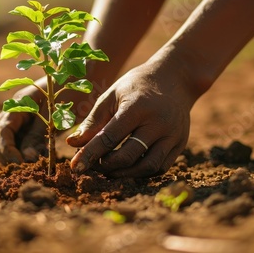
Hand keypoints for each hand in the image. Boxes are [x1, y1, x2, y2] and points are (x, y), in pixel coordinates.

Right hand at [0, 76, 106, 164]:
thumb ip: (40, 134)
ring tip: (28, 165)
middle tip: (20, 167)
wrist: (91, 72)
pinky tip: (38, 159)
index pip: (2, 131)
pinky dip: (23, 149)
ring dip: (11, 152)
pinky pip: (20, 137)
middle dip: (3, 153)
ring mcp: (23, 113)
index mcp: (21, 102)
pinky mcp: (34, 120)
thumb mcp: (59, 114)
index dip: (8, 150)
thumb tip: (26, 156)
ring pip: (4, 137)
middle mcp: (17, 107)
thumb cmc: (78, 90)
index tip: (21, 164)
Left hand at [66, 55, 197, 177]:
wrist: (175, 78)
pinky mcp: (181, 143)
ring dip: (124, 174)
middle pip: (128, 156)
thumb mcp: (111, 96)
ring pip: (148, 167)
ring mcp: (174, 134)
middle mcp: (159, 123)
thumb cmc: (136, 86)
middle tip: (92, 166)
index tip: (75, 167)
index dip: (90, 154)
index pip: (109, 138)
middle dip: (105, 166)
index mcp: (138, 107)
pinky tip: (128, 168)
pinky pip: (161, 167)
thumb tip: (73, 143)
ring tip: (108, 170)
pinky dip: (141, 172)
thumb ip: (93, 121)